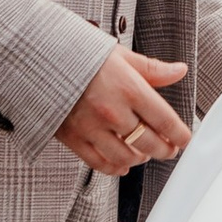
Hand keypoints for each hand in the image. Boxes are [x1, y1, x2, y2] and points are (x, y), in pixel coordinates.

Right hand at [56, 48, 190, 175]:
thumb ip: (151, 69)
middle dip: (165, 150)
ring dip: (140, 159)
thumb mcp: (119, 54)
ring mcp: (92, 127)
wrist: (37, 57)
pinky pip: (99, 162)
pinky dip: (114, 168)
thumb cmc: (78, 52)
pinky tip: (121, 165)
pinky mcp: (72, 138)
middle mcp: (113, 111)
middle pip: (150, 143)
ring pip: (126, 157)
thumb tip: (179, 70)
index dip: (180, 135)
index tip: (184, 138)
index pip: (165, 120)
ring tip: (144, 154)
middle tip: (169, 149)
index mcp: (129, 88)